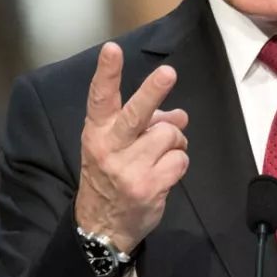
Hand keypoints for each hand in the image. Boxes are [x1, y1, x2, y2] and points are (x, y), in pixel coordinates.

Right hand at [74, 41, 189, 253]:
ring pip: (169, 136)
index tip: (111, 50)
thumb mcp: (112, 147)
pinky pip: (180, 160)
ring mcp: (129, 169)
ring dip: (175, 141)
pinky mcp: (149, 186)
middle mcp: (110, 148)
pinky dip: (178, 163)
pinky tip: (165, 173)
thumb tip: (177, 114)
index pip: (100, 98)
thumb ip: (141, 125)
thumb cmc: (109, 176)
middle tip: (168, 73)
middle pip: (136, 114)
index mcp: (97, 133)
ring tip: (163, 153)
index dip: (107, 73)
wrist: (100, 227)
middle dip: (152, 91)